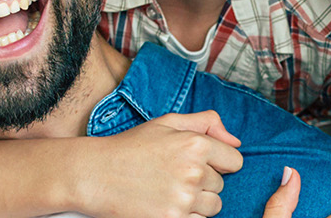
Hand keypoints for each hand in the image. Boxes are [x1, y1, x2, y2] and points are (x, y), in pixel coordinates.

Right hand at [74, 111, 243, 217]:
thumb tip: (235, 141)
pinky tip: (166, 204)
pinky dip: (186, 216)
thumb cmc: (130, 148)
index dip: (219, 162)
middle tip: (173, 175)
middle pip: (221, 185)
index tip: (199, 163)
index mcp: (195, 145)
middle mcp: (193, 172)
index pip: (235, 161)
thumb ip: (206, 123)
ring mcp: (183, 199)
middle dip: (204, 182)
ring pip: (213, 206)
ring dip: (198, 202)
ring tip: (170, 191)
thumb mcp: (167, 123)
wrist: (95, 175)